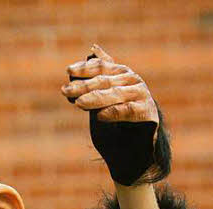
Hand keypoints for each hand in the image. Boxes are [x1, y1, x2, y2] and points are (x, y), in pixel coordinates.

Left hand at [61, 44, 170, 185]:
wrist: (131, 154)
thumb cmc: (113, 127)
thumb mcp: (99, 103)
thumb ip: (94, 81)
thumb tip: (91, 50)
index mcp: (121, 74)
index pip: (102, 67)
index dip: (85, 69)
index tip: (68, 71)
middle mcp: (132, 81)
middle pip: (104, 80)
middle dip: (83, 86)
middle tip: (65, 91)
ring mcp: (141, 95)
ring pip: (114, 94)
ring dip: (95, 98)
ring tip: (78, 103)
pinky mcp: (147, 112)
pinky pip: (127, 110)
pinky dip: (113, 112)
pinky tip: (100, 116)